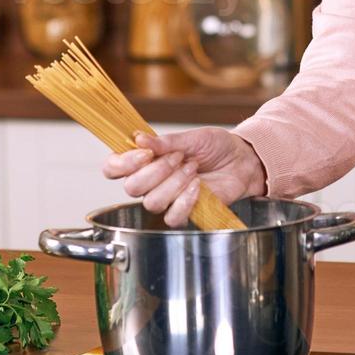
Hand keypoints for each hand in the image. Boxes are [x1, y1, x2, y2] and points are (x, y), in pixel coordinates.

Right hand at [101, 127, 266, 227]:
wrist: (241, 161)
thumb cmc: (216, 147)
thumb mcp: (193, 137)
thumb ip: (166, 141)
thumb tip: (139, 139)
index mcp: (144, 160)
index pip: (113, 167)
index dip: (123, 163)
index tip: (145, 153)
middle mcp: (149, 181)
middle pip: (131, 187)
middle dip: (156, 170)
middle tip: (179, 157)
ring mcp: (165, 198)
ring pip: (151, 202)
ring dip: (174, 183)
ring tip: (193, 169)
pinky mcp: (183, 213)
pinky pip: (172, 217)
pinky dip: (185, 200)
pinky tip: (198, 186)